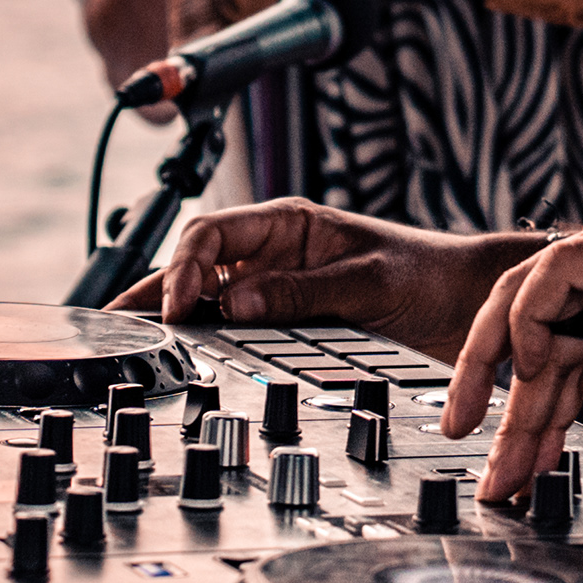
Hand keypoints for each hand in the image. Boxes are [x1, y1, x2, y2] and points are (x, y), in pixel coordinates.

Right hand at [120, 198, 536, 360]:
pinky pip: (232, 325)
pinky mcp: (287, 320)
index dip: (184, 269)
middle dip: (153, 293)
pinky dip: (203, 338)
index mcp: (288, 225)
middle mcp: (274, 252)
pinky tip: (180, 357)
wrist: (469, 305)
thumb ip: (301, 293)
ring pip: (206, 297)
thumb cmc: (428, 277)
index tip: (178, 310)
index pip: (211, 235)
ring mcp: (276, 286)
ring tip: (126, 343)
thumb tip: (234, 304)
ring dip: (170, 318)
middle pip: (195, 266)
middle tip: (113, 328)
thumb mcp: (367, 283)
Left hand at [448, 147, 582, 497]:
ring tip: (499, 454)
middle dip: (515, 412)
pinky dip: (528, 331)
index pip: (566, 338)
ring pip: (522, 306)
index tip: (531, 461)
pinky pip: (546, 284)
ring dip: (505, 387)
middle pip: (534, 330)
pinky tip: (530, 380)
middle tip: (500, 480)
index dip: (544, 404)